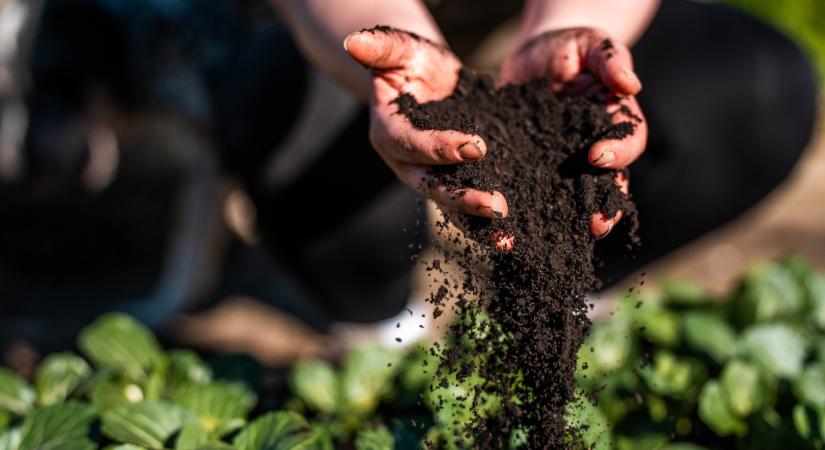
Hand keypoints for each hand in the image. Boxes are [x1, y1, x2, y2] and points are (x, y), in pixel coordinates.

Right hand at [344, 28, 507, 220]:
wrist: (424, 79)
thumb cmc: (410, 61)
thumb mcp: (398, 49)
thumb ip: (381, 47)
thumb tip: (355, 42)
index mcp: (388, 133)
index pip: (411, 145)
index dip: (440, 147)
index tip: (477, 145)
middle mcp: (405, 164)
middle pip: (431, 186)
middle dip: (463, 198)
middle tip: (497, 206)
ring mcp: (428, 177)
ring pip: (450, 205)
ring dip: (477, 222)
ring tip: (507, 236)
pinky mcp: (451, 180)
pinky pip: (466, 206)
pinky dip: (486, 223)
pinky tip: (510, 236)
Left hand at [502, 27, 646, 237]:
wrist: (534, 58)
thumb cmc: (571, 47)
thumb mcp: (592, 45)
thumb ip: (610, 60)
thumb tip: (631, 84)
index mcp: (617, 123)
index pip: (628, 141)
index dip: (619, 152)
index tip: (597, 155)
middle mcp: (596, 151)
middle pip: (608, 184)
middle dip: (603, 205)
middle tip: (595, 223)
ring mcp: (567, 165)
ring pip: (575, 199)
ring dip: (571, 220)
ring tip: (561, 238)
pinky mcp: (537, 171)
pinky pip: (536, 194)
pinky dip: (528, 212)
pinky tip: (516, 227)